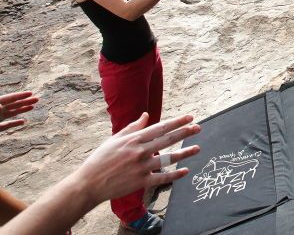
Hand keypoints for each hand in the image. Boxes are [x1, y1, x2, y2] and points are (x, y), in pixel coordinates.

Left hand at [0, 91, 38, 131]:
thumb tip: (0, 106)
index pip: (10, 98)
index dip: (20, 95)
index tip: (31, 93)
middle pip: (13, 105)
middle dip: (25, 101)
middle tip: (37, 99)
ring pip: (12, 113)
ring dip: (22, 110)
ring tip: (33, 107)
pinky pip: (7, 125)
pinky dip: (15, 123)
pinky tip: (23, 121)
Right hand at [72, 112, 200, 204]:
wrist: (89, 184)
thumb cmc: (100, 159)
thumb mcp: (115, 139)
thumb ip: (133, 127)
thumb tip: (146, 115)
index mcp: (133, 139)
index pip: (160, 128)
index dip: (177, 122)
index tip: (190, 117)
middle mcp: (140, 151)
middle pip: (168, 140)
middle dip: (185, 133)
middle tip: (198, 128)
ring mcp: (141, 167)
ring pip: (169, 158)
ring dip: (185, 153)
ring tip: (197, 148)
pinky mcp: (141, 182)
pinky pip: (162, 178)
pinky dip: (175, 175)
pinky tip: (186, 171)